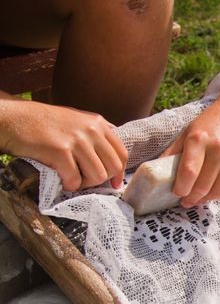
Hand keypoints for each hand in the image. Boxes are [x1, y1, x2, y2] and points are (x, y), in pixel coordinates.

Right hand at [0, 98, 126, 191]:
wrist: (13, 118)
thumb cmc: (43, 122)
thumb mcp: (77, 119)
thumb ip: (96, 133)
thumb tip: (114, 153)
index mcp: (98, 123)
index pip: (121, 153)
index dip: (120, 173)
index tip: (114, 184)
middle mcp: (91, 130)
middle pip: (113, 167)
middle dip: (101, 180)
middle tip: (86, 181)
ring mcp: (77, 140)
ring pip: (97, 176)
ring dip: (85, 184)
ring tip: (72, 179)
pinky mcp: (60, 151)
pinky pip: (75, 179)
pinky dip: (69, 185)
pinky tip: (61, 179)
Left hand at [164, 98, 219, 207]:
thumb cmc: (212, 122)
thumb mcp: (189, 131)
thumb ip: (174, 152)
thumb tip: (158, 172)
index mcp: (200, 139)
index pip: (188, 173)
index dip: (181, 188)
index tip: (177, 193)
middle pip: (203, 186)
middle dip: (192, 198)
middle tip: (185, 201)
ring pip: (218, 192)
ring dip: (206, 199)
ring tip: (198, 199)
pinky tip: (213, 191)